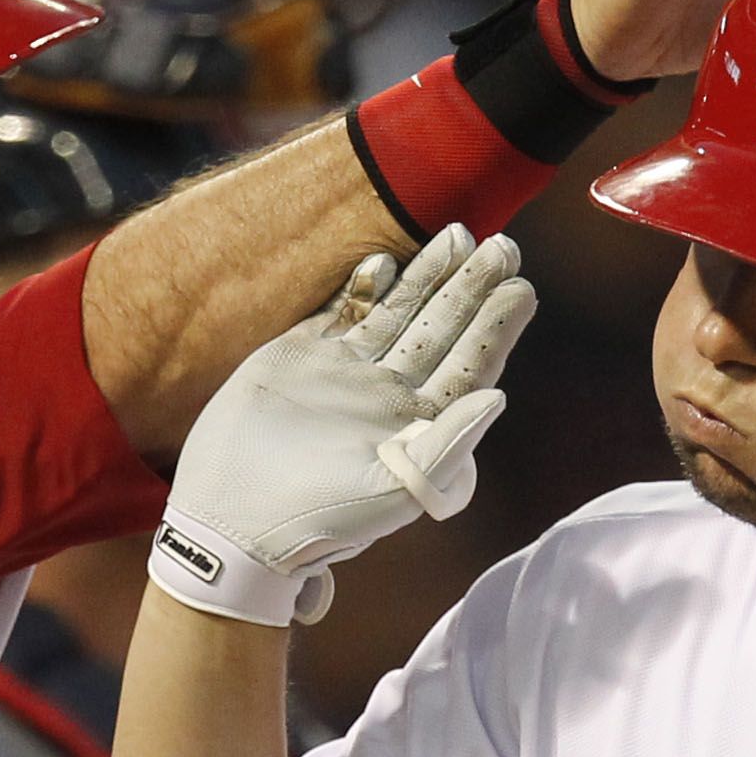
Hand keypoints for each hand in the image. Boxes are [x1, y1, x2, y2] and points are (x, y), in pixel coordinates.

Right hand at [151, 227, 535, 625]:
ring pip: (398, 315)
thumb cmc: (320, 520)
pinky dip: (364, 290)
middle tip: (503, 246)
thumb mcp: (393, 491)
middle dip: (470, 288)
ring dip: (427, 277)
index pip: (469, 367)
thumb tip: (496, 398)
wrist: (234, 519)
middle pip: (441, 330)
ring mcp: (346, 374)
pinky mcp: (300, 359)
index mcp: (419, 428)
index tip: (521, 287)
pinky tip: (385, 261)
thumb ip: (446, 446)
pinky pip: (342, 315)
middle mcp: (389, 396)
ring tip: (458, 236)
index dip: (496, 328)